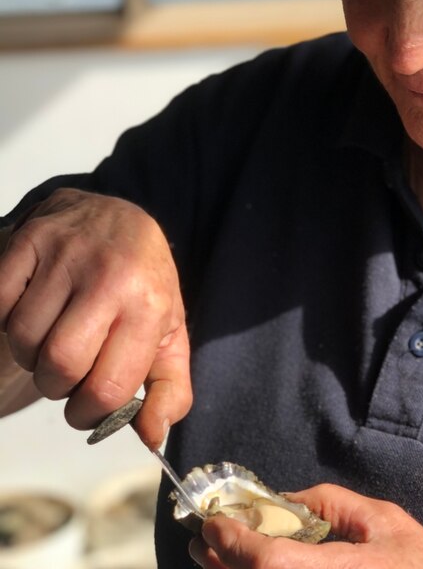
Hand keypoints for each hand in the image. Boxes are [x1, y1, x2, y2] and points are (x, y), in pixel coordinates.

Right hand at [0, 188, 191, 447]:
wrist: (122, 221)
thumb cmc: (146, 288)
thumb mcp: (171, 336)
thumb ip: (170, 390)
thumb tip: (153, 437)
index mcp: (149, 307)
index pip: (107, 386)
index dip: (89, 412)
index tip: (87, 407)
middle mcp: (109, 278)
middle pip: (59, 365)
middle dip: (58, 386)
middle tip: (70, 374)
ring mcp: (65, 256)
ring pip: (24, 338)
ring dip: (33, 355)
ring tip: (56, 340)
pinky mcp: (28, 241)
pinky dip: (9, 322)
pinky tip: (35, 314)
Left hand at [189, 484, 422, 568]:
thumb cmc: (422, 566)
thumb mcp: (382, 519)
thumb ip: (330, 503)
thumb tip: (285, 499)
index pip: (265, 560)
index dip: (232, 541)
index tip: (213, 523)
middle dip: (221, 560)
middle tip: (206, 538)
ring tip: (217, 556)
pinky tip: (251, 568)